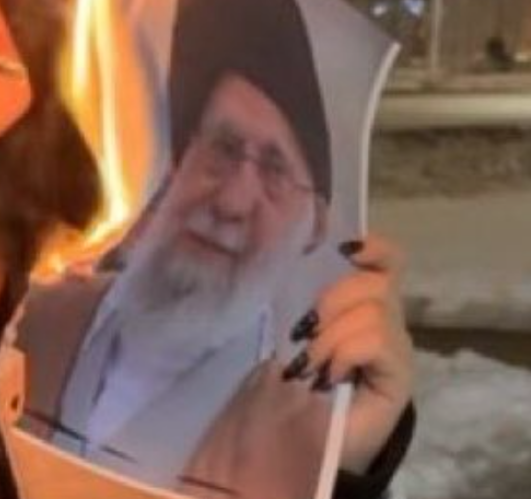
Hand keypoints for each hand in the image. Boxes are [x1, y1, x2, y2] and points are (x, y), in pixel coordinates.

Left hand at [290, 234, 414, 473]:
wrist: (315, 440)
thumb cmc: (301, 384)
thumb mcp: (296, 337)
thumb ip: (302, 307)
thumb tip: (286, 269)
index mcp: (362, 304)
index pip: (387, 260)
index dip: (373, 247)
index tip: (344, 247)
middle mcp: (388, 320)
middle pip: (375, 283)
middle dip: (331, 300)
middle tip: (302, 333)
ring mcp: (397, 348)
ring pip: (373, 312)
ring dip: (330, 336)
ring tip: (309, 365)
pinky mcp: (400, 376)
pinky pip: (375, 342)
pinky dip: (344, 354)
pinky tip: (328, 376)